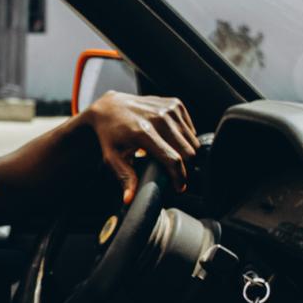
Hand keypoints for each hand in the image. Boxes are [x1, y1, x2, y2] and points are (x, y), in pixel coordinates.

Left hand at [81, 91, 199, 203]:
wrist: (109, 108)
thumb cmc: (110, 136)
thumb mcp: (112, 157)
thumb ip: (124, 177)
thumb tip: (129, 199)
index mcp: (143, 133)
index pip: (173, 160)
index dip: (180, 177)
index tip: (179, 187)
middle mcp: (158, 118)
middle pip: (188, 152)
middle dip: (185, 166)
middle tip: (172, 172)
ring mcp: (168, 109)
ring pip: (193, 141)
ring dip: (185, 152)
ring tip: (168, 155)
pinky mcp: (175, 104)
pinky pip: (191, 129)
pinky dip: (184, 138)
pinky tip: (169, 140)